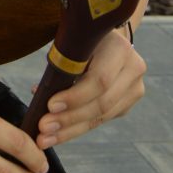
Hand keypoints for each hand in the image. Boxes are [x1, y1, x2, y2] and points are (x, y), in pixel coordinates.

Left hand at [35, 29, 145, 148]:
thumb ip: (61, 63)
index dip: (75, 96)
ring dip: (71, 130)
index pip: (100, 80)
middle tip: (43, 129)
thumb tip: (38, 93)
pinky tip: (59, 134)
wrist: (107, 35)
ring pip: (102, 116)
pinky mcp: (129, 102)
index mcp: (119, 47)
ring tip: (46, 137)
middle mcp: (133, 68)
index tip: (50, 105)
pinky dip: (78, 127)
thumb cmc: (83, 37)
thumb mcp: (74, 41)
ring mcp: (135, 87)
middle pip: (102, 103)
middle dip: (69, 119)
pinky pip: (102, 119)